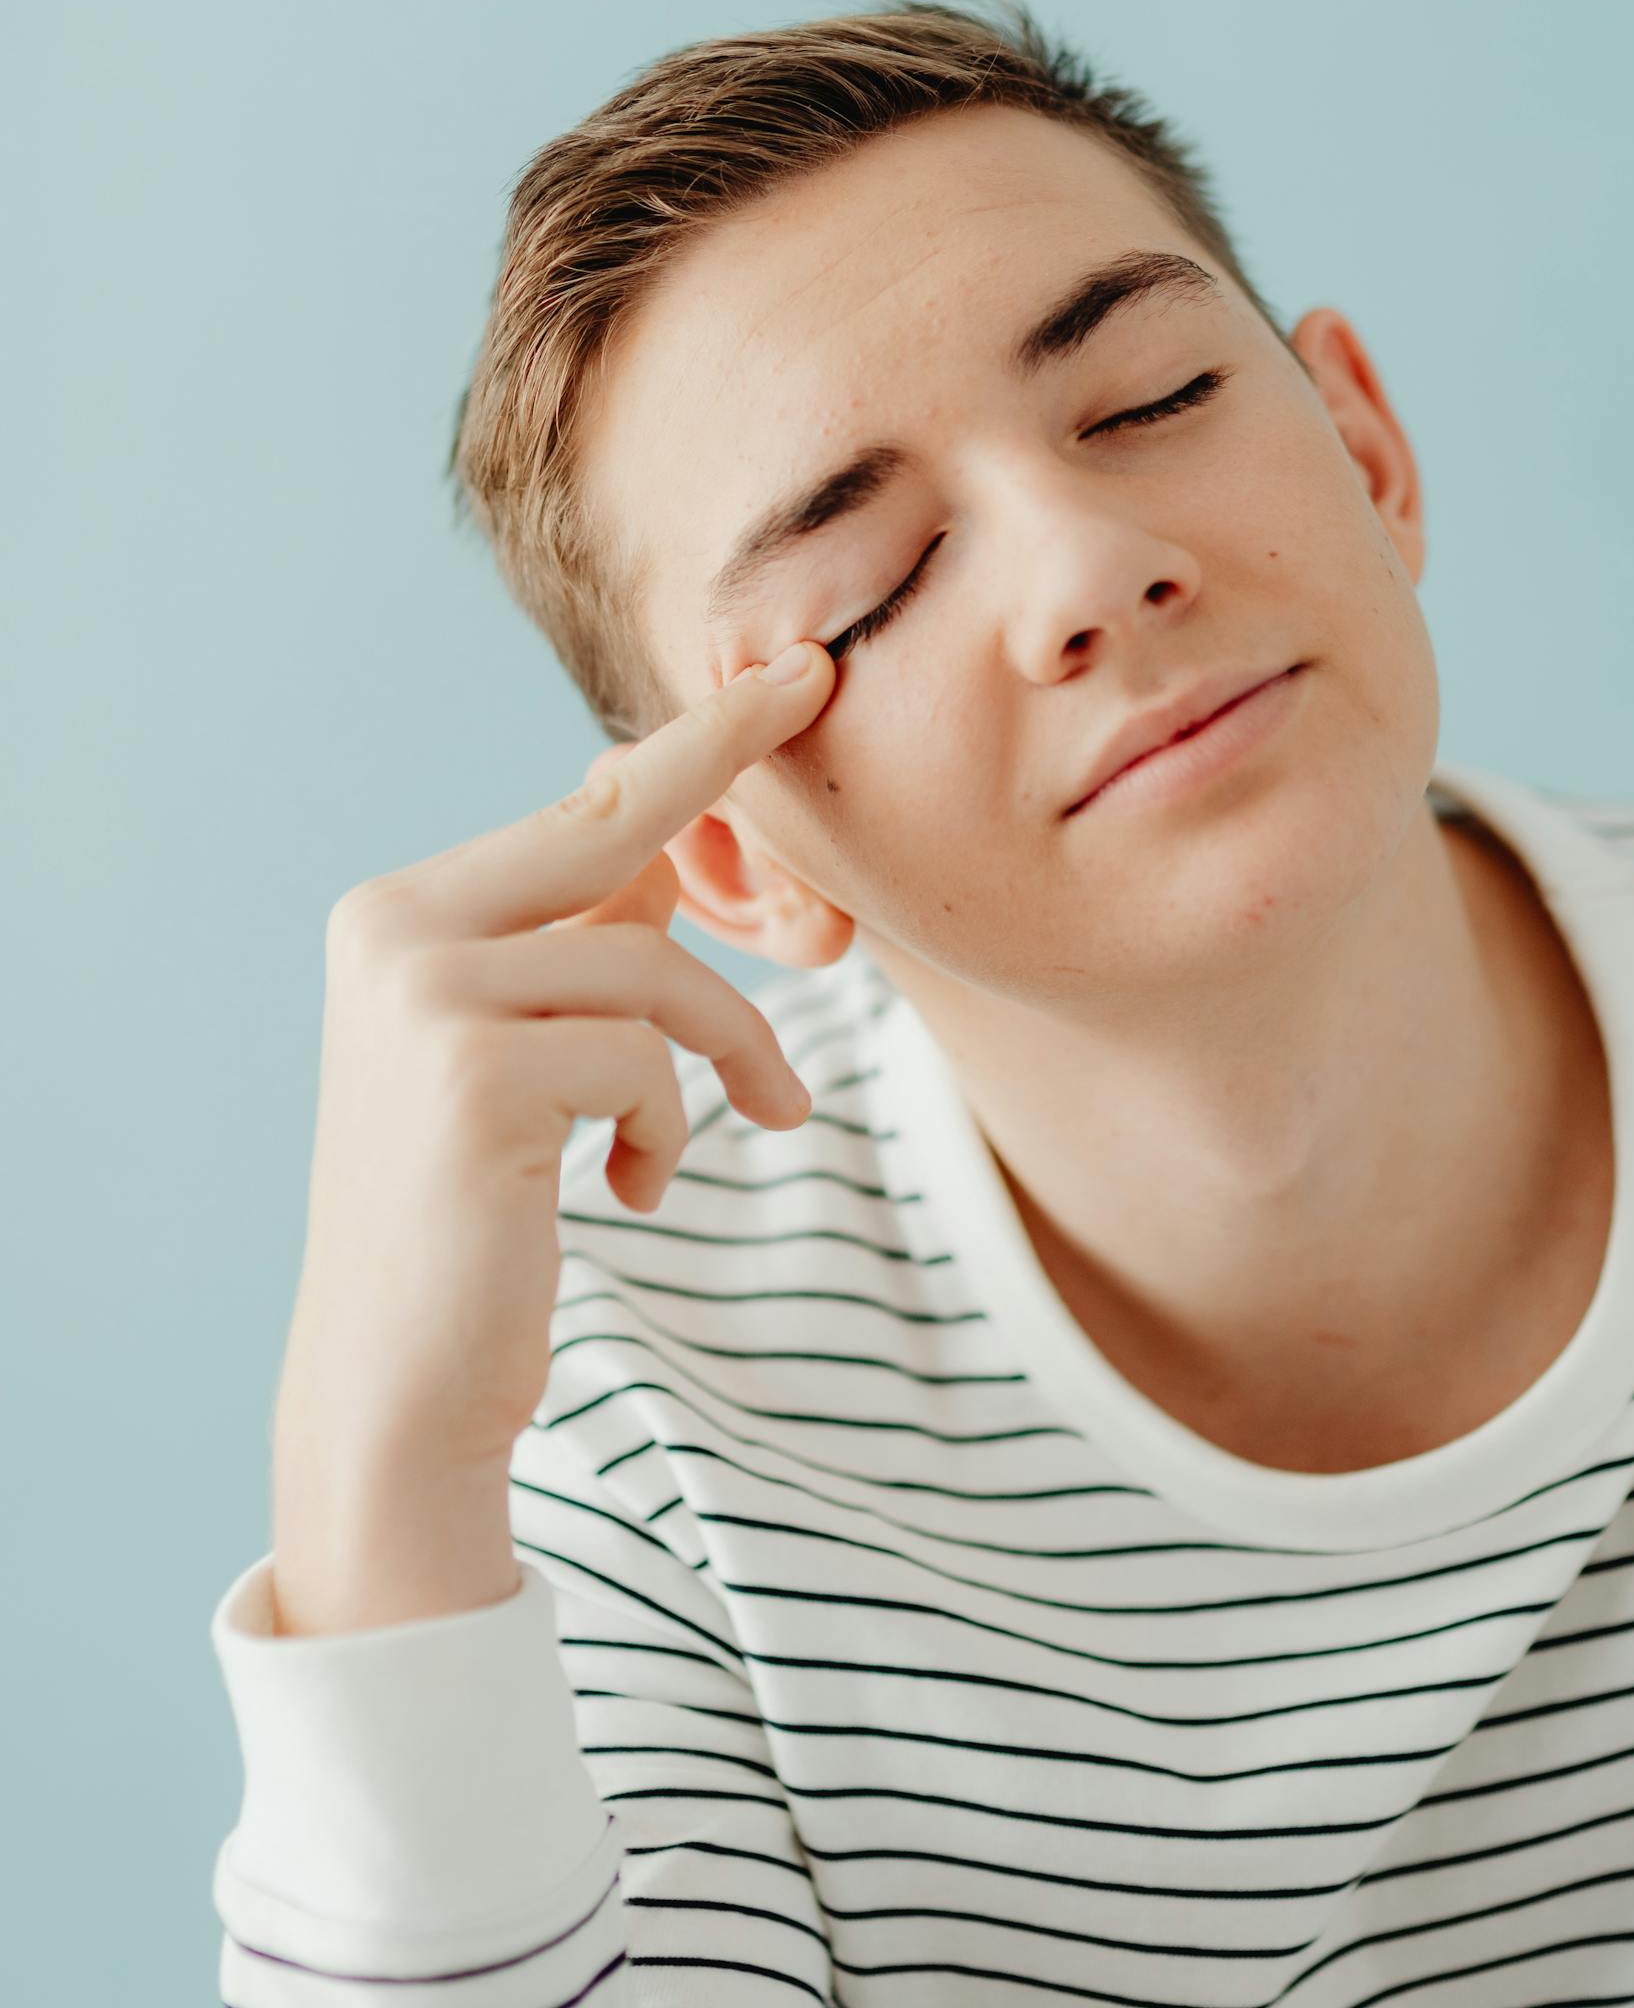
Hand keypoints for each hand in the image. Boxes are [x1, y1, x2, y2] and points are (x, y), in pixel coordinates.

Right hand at [271, 642, 837, 1547]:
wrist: (398, 1386)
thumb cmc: (474, 1219)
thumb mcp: (517, 1057)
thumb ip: (574, 950)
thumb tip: (664, 848)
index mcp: (397, 915)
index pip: (576, 811)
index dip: (690, 742)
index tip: (782, 674)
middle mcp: (394, 933)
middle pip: (610, 822)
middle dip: (722, 748)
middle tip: (813, 680)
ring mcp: (424, 998)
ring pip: (657, 973)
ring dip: (730, 1053)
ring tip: (748, 1125)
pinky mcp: (474, 1075)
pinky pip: (649, 1063)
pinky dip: (670, 1131)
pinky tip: (630, 1192)